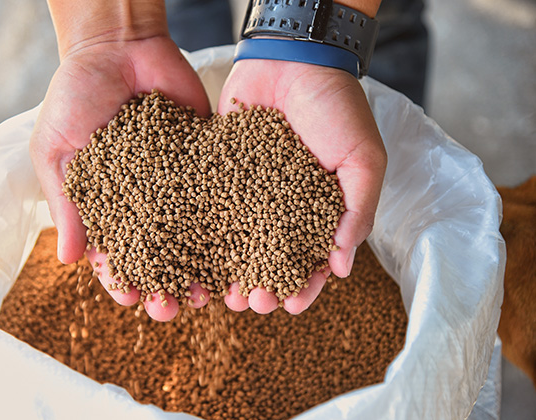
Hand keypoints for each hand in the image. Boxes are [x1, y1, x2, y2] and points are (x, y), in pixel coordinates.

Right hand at [29, 36, 211, 320]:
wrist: (116, 46)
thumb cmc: (75, 96)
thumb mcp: (58, 150)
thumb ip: (67, 202)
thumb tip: (69, 260)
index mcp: (108, 204)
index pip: (115, 252)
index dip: (121, 278)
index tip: (129, 296)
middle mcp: (146, 201)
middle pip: (158, 254)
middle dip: (163, 284)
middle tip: (170, 309)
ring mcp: (178, 183)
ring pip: (192, 234)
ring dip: (198, 267)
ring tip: (207, 294)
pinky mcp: (205, 160)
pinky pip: (217, 194)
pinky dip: (226, 223)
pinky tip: (234, 248)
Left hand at [218, 59, 386, 314]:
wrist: (294, 58)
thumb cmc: (337, 107)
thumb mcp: (363, 159)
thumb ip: (358, 210)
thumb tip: (342, 266)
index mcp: (319, 208)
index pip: (312, 258)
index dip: (303, 285)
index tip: (290, 306)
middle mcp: (282, 205)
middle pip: (269, 256)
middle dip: (262, 284)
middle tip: (252, 302)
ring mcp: (249, 190)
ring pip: (237, 240)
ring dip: (230, 269)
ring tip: (222, 293)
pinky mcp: (220, 170)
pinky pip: (211, 206)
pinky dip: (202, 231)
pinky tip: (193, 254)